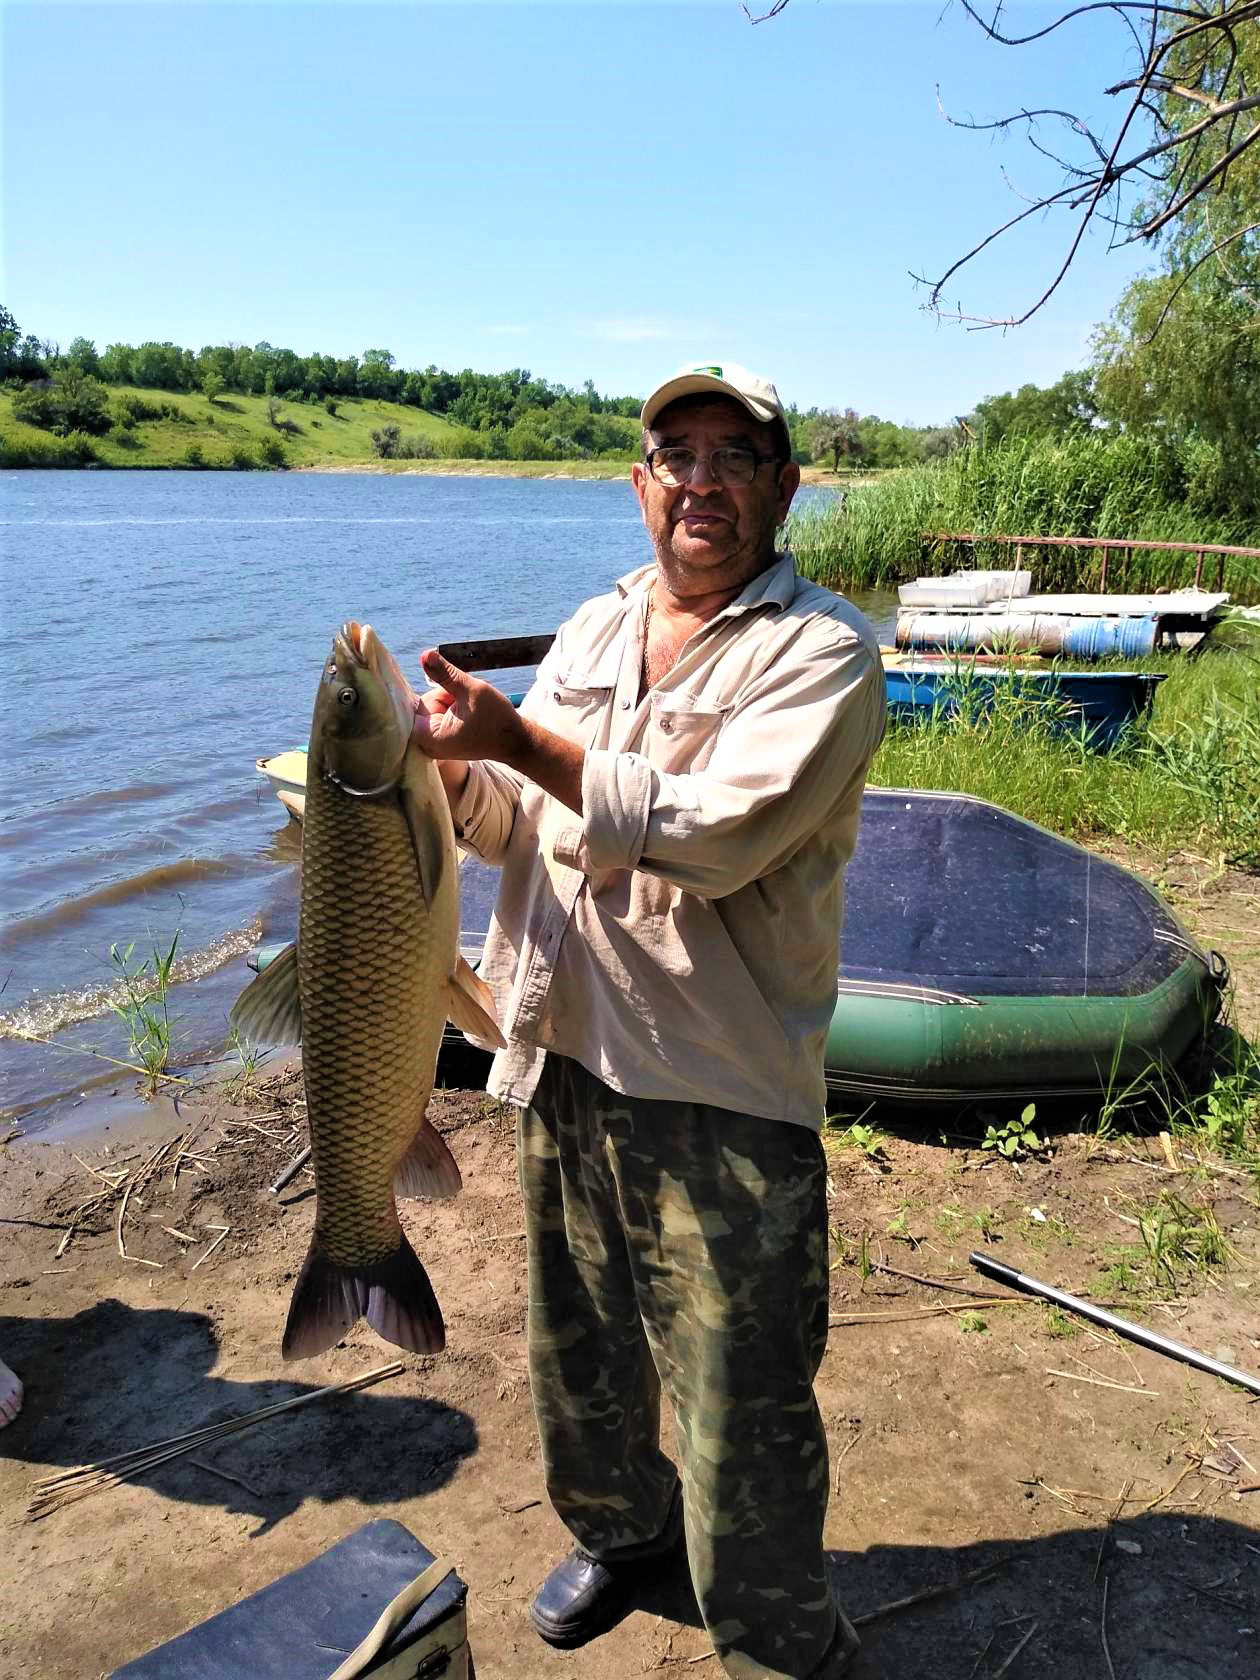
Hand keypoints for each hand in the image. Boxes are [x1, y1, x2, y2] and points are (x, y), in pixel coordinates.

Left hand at [410, 650, 525, 764]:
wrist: (515, 741)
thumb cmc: (497, 720)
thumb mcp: (470, 690)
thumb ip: (445, 673)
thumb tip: (424, 655)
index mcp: (429, 737)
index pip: (417, 703)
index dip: (435, 691)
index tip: (452, 691)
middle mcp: (426, 745)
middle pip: (424, 706)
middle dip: (443, 696)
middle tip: (467, 702)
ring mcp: (434, 744)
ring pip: (432, 709)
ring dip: (449, 701)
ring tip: (470, 709)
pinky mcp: (441, 741)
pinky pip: (439, 716)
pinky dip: (451, 709)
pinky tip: (468, 714)